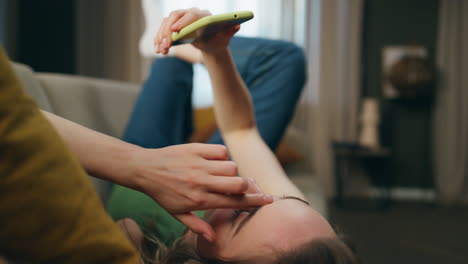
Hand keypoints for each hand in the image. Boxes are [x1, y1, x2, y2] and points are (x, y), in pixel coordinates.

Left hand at [129, 143, 272, 241]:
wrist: (145, 169)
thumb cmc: (163, 193)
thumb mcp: (177, 214)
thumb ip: (197, 225)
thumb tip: (213, 239)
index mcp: (199, 199)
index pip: (233, 202)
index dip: (254, 201)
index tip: (268, 200)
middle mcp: (201, 182)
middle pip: (237, 183)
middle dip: (245, 186)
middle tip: (242, 186)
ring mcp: (199, 164)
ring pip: (231, 166)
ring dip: (231, 171)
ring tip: (220, 173)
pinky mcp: (196, 149)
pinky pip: (221, 150)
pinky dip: (222, 155)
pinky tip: (214, 160)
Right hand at [154, 8, 238, 55]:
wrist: (212, 43)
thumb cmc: (219, 39)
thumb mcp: (225, 37)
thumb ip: (231, 30)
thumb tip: (237, 26)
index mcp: (203, 14)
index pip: (191, 14)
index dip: (183, 22)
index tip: (175, 31)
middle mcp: (190, 13)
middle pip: (175, 17)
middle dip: (168, 31)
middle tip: (166, 44)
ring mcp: (180, 19)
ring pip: (166, 23)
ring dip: (161, 37)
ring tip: (161, 50)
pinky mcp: (173, 26)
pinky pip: (163, 30)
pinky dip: (159, 40)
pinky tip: (158, 49)